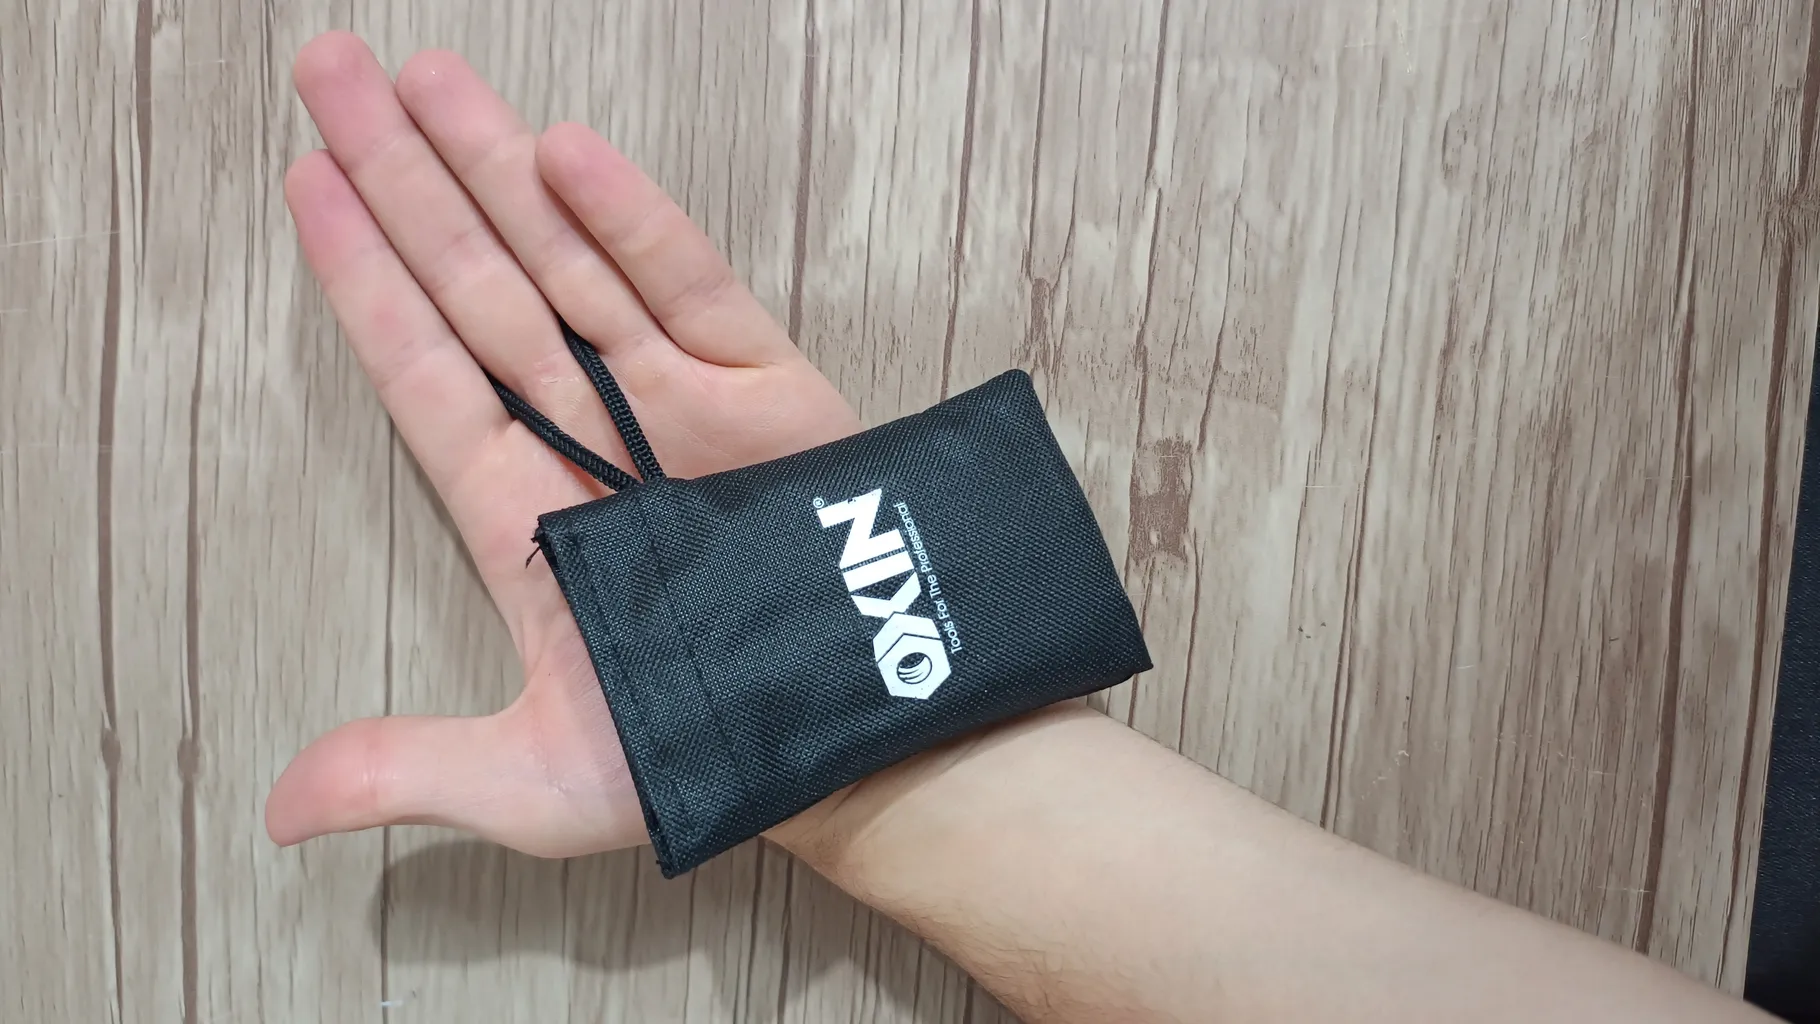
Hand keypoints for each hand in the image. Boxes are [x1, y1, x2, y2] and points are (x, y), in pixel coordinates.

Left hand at [265, 32, 860, 857]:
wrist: (863, 745)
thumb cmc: (710, 758)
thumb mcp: (540, 781)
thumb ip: (412, 768)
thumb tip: (282, 808)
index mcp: (521, 515)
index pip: (421, 371)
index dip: (362, 279)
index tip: (309, 184)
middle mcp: (587, 438)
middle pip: (474, 285)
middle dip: (402, 180)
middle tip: (331, 74)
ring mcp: (674, 400)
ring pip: (564, 262)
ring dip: (494, 170)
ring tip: (424, 81)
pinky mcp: (762, 384)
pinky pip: (685, 287)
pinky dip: (628, 223)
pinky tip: (560, 155)